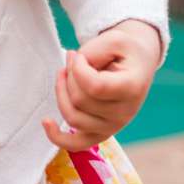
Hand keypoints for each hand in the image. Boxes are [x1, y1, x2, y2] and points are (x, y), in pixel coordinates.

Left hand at [42, 20, 164, 149]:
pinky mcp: (100, 134)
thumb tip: (71, 68)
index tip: (78, 55)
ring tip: (65, 74)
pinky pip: (76, 144)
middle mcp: (125, 113)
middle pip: (80, 100)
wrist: (137, 64)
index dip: (78, 68)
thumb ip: (92, 51)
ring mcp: (113, 127)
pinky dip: (57, 137)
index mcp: (132, 88)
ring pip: (73, 117)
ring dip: (62, 93)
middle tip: (73, 60)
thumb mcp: (114, 39)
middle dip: (69, 76)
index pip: (94, 87)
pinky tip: (46, 122)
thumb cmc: (125, 51)